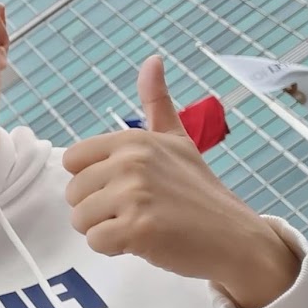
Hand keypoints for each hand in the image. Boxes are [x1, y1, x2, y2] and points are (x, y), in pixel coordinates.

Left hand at [62, 55, 299, 307]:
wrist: (235, 238)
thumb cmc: (199, 191)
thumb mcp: (178, 139)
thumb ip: (157, 102)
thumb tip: (153, 59)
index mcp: (132, 139)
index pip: (72, 160)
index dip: (91, 179)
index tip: (122, 186)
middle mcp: (131, 161)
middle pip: (73, 193)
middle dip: (96, 208)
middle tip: (136, 211)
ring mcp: (134, 195)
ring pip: (80, 219)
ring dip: (104, 229)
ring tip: (140, 225)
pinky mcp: (138, 229)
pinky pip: (95, 241)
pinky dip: (113, 248)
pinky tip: (142, 241)